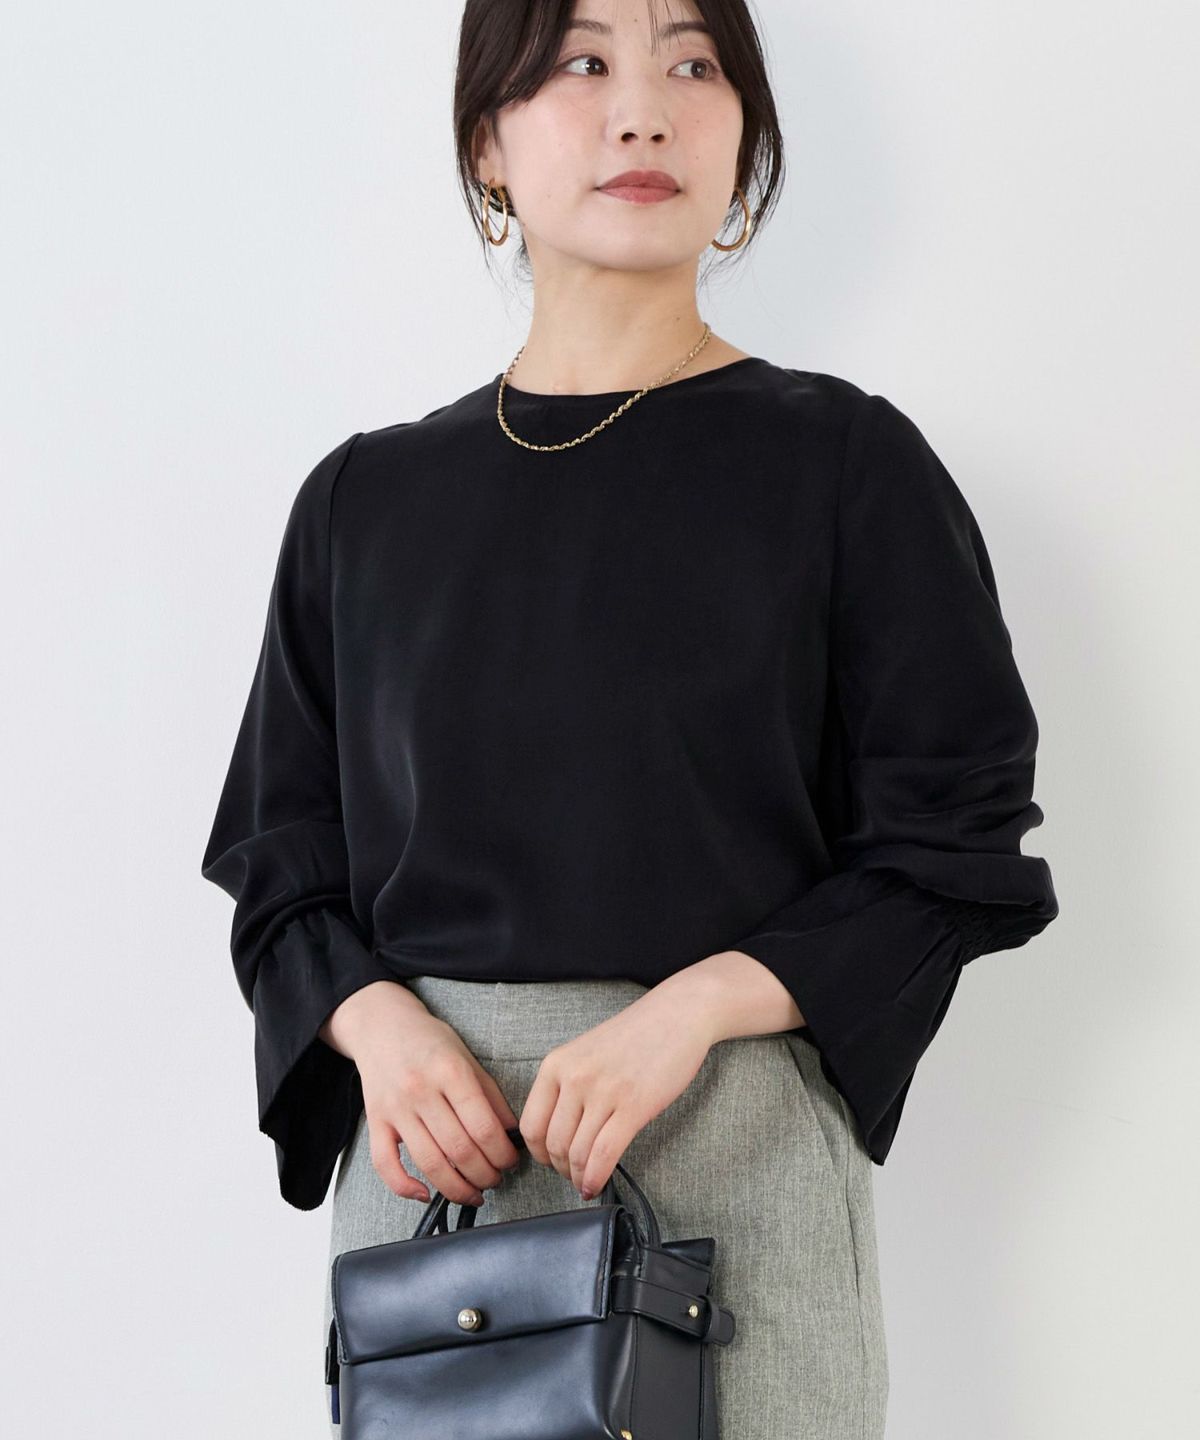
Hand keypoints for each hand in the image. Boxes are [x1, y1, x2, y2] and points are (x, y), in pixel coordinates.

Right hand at [323, 982, 521, 1206]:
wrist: (381, 1025)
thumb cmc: (429, 1041)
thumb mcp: (467, 1057)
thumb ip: (490, 1095)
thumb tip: (512, 1134)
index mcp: (450, 1071)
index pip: (483, 1127)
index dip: (502, 1153)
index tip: (511, 1162)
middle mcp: (420, 1090)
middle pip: (459, 1150)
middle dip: (485, 1174)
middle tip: (496, 1179)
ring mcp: (395, 1108)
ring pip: (429, 1163)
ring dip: (456, 1188)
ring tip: (474, 1192)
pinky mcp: (375, 1122)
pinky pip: (385, 1165)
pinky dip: (405, 1187)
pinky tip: (427, 1194)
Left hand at [518, 987, 712, 1199]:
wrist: (677, 1014)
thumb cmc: (635, 1035)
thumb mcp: (585, 1053)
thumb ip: (566, 1085)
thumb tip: (555, 1132)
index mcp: (556, 1064)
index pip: (531, 1125)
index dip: (538, 1153)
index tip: (550, 1161)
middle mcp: (574, 1077)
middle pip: (553, 1144)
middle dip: (561, 1169)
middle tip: (572, 1175)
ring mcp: (603, 1092)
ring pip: (576, 1153)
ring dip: (579, 1177)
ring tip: (586, 1182)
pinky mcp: (633, 1106)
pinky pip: (603, 1155)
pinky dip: (596, 1178)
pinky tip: (597, 1185)